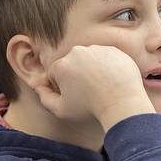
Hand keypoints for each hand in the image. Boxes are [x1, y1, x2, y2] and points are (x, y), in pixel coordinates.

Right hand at [33, 45, 155, 130]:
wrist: (122, 102)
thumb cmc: (90, 108)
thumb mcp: (62, 110)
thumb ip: (45, 98)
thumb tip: (39, 86)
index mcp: (61, 65)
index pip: (56, 74)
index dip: (62, 88)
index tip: (74, 97)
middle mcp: (77, 52)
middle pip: (72, 64)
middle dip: (76, 76)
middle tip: (89, 92)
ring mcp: (97, 49)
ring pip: (90, 59)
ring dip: (92, 70)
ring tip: (101, 87)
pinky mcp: (113, 50)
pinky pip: (106, 58)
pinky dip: (108, 67)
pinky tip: (112, 81)